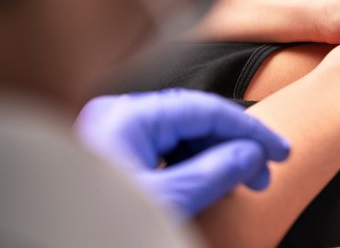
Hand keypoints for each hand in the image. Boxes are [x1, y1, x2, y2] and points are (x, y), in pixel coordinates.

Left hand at [75, 89, 289, 218]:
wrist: (54, 243)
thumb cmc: (100, 227)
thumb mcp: (168, 201)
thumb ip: (215, 172)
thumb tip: (251, 154)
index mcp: (129, 117)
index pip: (207, 109)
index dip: (251, 130)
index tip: (280, 152)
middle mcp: (120, 118)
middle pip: (195, 120)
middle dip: (234, 146)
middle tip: (263, 175)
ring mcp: (115, 137)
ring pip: (181, 136)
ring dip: (215, 158)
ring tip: (239, 184)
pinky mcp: (114, 159)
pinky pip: (164, 152)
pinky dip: (192, 166)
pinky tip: (210, 184)